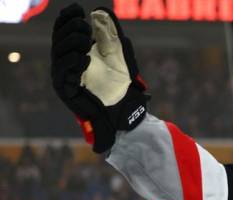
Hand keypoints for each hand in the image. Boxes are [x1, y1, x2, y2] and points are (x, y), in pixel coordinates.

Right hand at [51, 3, 148, 151]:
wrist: (122, 106)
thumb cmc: (118, 81)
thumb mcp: (117, 54)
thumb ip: (109, 35)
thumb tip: (99, 13)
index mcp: (73, 50)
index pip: (63, 30)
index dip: (67, 18)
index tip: (77, 9)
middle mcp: (64, 61)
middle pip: (59, 39)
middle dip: (71, 29)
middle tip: (86, 26)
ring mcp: (63, 75)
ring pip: (58, 53)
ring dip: (72, 43)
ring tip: (87, 40)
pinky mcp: (65, 89)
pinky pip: (63, 73)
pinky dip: (73, 63)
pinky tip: (85, 58)